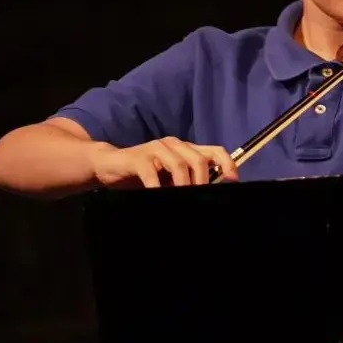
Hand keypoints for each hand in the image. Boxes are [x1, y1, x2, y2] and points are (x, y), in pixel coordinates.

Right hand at [89, 136, 232, 188]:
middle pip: (199, 159)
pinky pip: (152, 173)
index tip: (233, 180)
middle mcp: (173, 145)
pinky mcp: (138, 158)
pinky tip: (158, 195)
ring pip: (179, 164)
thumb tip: (208, 196)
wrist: (109, 164)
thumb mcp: (170, 177)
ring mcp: (156, 149)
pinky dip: (157, 186)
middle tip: (202, 198)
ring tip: (184, 197)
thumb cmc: (143, 174)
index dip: (227, 163)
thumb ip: (187, 181)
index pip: (214, 151)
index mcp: (185, 149)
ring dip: (185, 184)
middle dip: (203, 181)